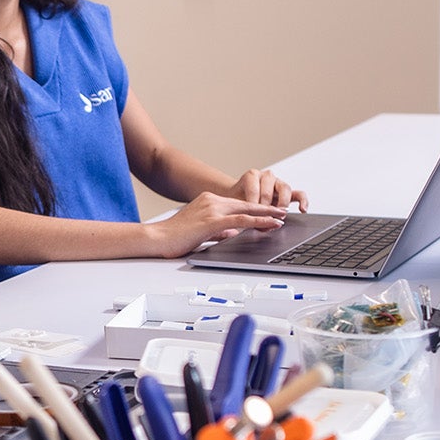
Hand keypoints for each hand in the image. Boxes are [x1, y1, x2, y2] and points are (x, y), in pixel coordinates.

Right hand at [150, 191, 288, 257]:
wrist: (157, 238)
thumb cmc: (173, 237)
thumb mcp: (200, 231)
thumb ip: (217, 231)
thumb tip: (232, 234)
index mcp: (208, 201)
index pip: (238, 203)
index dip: (256, 207)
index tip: (270, 211)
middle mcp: (211, 201)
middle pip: (246, 203)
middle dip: (267, 208)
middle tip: (283, 212)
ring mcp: (212, 209)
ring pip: (247, 210)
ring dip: (267, 214)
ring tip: (282, 218)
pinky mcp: (212, 220)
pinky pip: (242, 220)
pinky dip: (259, 221)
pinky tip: (270, 224)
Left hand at [226, 168, 307, 212]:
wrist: (239, 197)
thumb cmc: (237, 199)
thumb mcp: (235, 203)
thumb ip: (242, 211)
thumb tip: (252, 225)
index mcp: (251, 175)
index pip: (254, 190)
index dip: (253, 204)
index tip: (251, 216)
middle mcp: (266, 176)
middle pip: (268, 191)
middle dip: (266, 208)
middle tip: (264, 219)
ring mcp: (279, 182)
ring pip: (285, 189)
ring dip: (282, 204)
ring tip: (280, 216)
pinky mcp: (289, 192)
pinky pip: (299, 194)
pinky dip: (303, 201)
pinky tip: (302, 210)